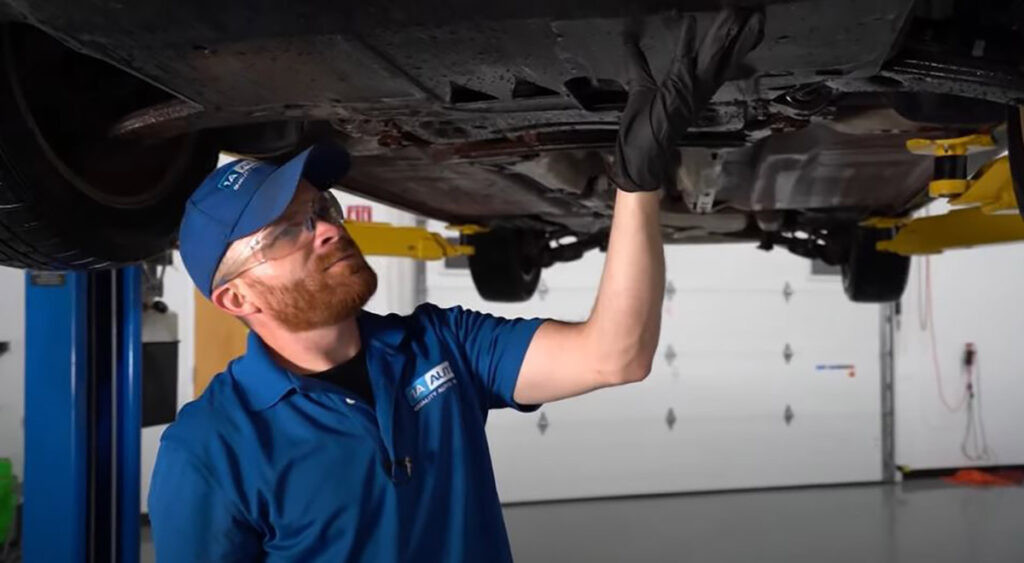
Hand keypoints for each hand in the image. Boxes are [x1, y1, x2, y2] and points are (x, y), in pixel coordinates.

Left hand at [613, 8, 764, 191]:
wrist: (640, 155)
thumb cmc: (643, 127)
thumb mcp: (640, 85)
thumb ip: (637, 60)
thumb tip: (628, 39)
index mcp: (696, 87)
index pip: (722, 59)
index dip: (736, 41)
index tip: (748, 22)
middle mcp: (699, 88)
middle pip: (725, 55)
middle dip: (739, 33)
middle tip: (753, 12)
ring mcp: (691, 90)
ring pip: (712, 55)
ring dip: (722, 33)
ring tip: (733, 12)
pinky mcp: (677, 91)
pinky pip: (683, 60)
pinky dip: (685, 41)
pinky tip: (689, 22)